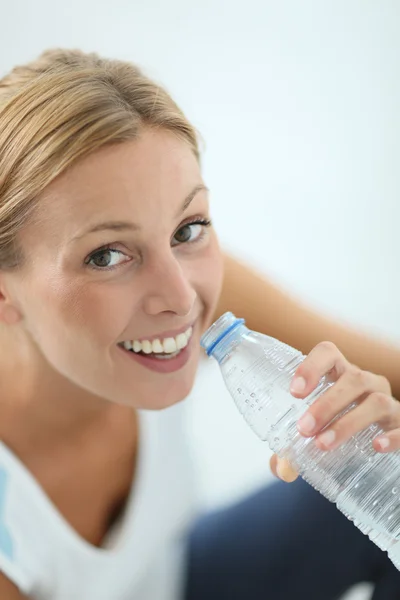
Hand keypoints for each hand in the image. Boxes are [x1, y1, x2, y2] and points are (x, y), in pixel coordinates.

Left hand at [271, 341, 397, 481]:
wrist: (383, 438)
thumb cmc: (341, 425)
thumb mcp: (319, 429)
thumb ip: (294, 450)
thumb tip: (282, 469)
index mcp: (341, 374)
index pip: (328, 354)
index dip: (311, 366)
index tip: (295, 392)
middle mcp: (367, 383)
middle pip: (352, 379)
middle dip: (326, 404)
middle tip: (304, 428)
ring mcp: (389, 402)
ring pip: (376, 401)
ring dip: (348, 422)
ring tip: (324, 443)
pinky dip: (392, 435)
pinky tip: (377, 446)